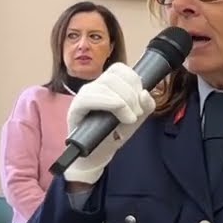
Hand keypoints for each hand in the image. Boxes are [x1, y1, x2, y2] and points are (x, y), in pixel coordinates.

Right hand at [63, 63, 155, 184]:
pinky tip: (121, 116)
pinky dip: (110, 104)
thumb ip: (147, 105)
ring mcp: (83, 96)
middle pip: (114, 76)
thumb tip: (145, 93)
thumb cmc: (116, 133)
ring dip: (124, 101)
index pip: (120, 68)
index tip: (141, 97)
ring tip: (130, 118)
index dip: (134, 80)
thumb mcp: (138, 117)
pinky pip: (89, 97)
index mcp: (108, 85)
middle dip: (132, 94)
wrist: (100, 154)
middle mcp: (94, 87)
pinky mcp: (75, 109)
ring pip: (104, 85)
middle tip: (137, 112)